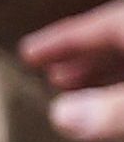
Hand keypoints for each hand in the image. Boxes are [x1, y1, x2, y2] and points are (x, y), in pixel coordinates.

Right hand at [24, 0, 123, 141]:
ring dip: (104, 74)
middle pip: (118, 39)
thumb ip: (111, 109)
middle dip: (82, 59)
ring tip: (78, 93)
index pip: (99, 25)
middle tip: (52, 77)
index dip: (60, 40)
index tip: (28, 52)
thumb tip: (60, 116)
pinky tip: (115, 102)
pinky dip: (123, 84)